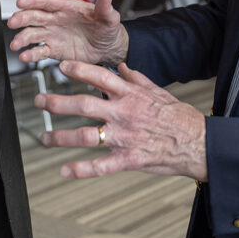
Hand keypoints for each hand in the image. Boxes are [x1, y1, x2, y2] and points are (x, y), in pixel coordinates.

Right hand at [8, 0, 128, 66]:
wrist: (107, 48)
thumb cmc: (106, 28)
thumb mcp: (109, 18)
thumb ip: (105, 8)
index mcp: (67, 7)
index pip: (48, 1)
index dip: (34, 0)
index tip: (21, 2)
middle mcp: (56, 19)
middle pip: (34, 15)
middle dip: (22, 18)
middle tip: (12, 22)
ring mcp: (53, 34)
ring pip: (33, 34)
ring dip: (22, 38)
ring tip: (15, 45)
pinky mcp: (53, 49)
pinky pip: (39, 51)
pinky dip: (31, 54)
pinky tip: (25, 57)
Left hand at [34, 61, 206, 180]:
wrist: (198, 143)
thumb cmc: (178, 117)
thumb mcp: (158, 91)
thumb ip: (136, 78)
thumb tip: (121, 66)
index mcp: (131, 95)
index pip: (101, 78)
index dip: (80, 70)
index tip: (61, 66)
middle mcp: (124, 114)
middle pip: (85, 105)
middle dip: (58, 103)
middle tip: (40, 101)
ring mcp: (125, 137)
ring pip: (86, 136)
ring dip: (62, 137)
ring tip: (44, 137)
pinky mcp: (128, 160)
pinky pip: (101, 166)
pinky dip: (81, 170)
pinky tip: (65, 170)